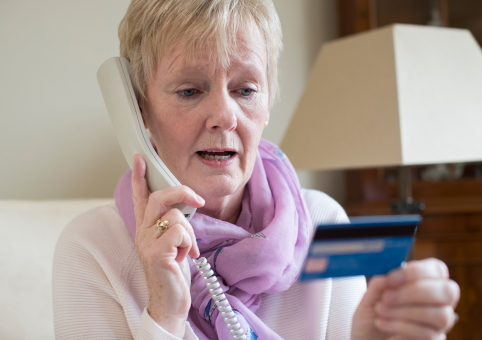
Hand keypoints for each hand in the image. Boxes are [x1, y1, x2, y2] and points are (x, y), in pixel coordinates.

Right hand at [131, 154, 204, 337]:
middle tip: (199, 201)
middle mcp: (142, 232)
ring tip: (185, 251)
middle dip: (182, 192)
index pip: (141, 197)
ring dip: (190, 234)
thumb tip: (188, 207)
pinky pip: (180, 232)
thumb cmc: (173, 272)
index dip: (140, 176)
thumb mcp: (173, 244)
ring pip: (176, 217)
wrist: (169, 302)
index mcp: (146, 228)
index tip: (140, 158)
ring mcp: (147, 242)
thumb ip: (174, 225)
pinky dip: (189, 244)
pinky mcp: (156, 252)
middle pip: (159, 197)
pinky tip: (183, 258)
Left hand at [351, 258, 459, 339]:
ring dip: (406, 311)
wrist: (366, 339)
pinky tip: (382, 323)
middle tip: (387, 297)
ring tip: (381, 310)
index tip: (391, 279)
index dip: (417, 271)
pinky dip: (401, 326)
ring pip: (441, 315)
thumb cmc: (372, 315)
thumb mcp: (370, 297)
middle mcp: (438, 302)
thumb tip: (387, 276)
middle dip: (414, 292)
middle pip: (448, 291)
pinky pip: (429, 333)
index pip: (438, 269)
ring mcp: (439, 324)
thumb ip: (379, 284)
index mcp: (424, 282)